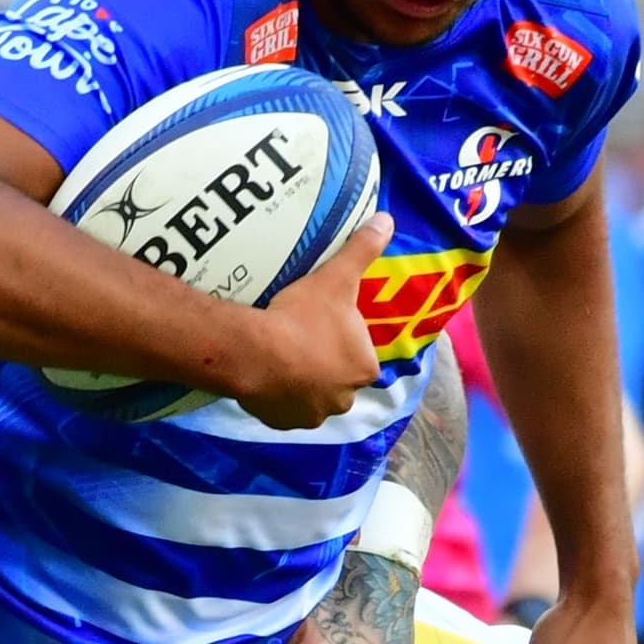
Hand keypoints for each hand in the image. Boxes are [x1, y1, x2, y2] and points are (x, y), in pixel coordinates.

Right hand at [235, 216, 392, 431]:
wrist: (256, 353)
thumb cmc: (303, 317)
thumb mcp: (336, 277)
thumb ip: (362, 250)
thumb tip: (387, 219)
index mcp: (365, 369)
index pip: (359, 354)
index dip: (341, 339)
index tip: (320, 324)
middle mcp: (345, 400)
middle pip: (336, 379)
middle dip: (322, 365)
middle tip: (297, 338)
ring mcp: (312, 416)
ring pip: (311, 396)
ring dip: (301, 382)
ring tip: (279, 356)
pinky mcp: (282, 424)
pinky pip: (284, 409)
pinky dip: (278, 396)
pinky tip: (266, 374)